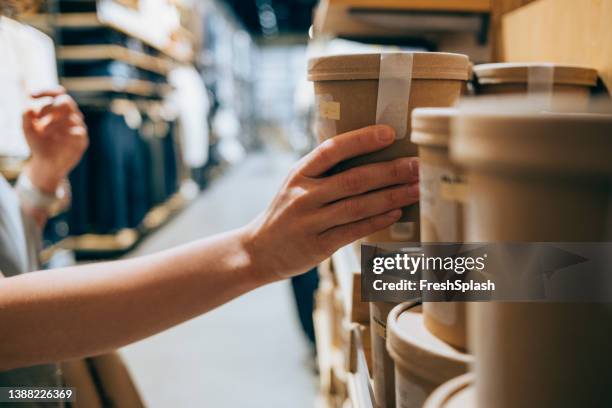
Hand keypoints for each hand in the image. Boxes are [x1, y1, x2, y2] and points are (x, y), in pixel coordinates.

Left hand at [22, 87, 87, 192]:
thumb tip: (30, 107)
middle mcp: (70, 116)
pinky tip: (57, 138)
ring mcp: (78, 127)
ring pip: (71, 116)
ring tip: (44, 131)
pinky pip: (78, 131)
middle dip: (51, 106)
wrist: (47, 164)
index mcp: (58, 110)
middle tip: (39, 116)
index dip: (46, 91)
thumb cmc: (38, 144)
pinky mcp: (82, 140)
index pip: (57, 93)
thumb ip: (26, 117)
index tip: (30, 95)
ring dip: (54, 122)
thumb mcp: (27, 129)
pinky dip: (66, 133)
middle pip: (66, 101)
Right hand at [243, 125, 418, 280]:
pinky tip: (396, 212)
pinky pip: (353, 231)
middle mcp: (303, 196)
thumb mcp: (295, 183)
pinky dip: (377, 221)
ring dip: (391, 196)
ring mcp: (310, 222)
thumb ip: (323, 170)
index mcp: (298, 174)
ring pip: (358, 206)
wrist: (259, 250)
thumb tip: (368, 151)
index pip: (331, 149)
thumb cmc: (286, 211)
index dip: (361, 140)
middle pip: (353, 179)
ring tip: (416, 188)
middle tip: (417, 165)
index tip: (390, 133)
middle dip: (389, 171)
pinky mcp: (318, 246)